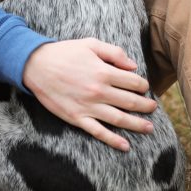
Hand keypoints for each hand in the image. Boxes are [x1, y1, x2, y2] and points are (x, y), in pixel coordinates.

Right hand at [22, 39, 156, 150]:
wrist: (36, 66)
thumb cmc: (64, 52)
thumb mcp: (89, 44)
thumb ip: (113, 52)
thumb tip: (133, 65)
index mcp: (104, 71)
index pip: (133, 81)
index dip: (143, 85)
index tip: (145, 87)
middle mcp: (99, 91)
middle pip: (130, 102)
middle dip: (145, 106)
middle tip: (153, 108)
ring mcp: (89, 107)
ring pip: (120, 119)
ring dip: (137, 125)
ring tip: (149, 128)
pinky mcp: (78, 118)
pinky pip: (99, 132)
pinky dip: (114, 141)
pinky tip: (125, 146)